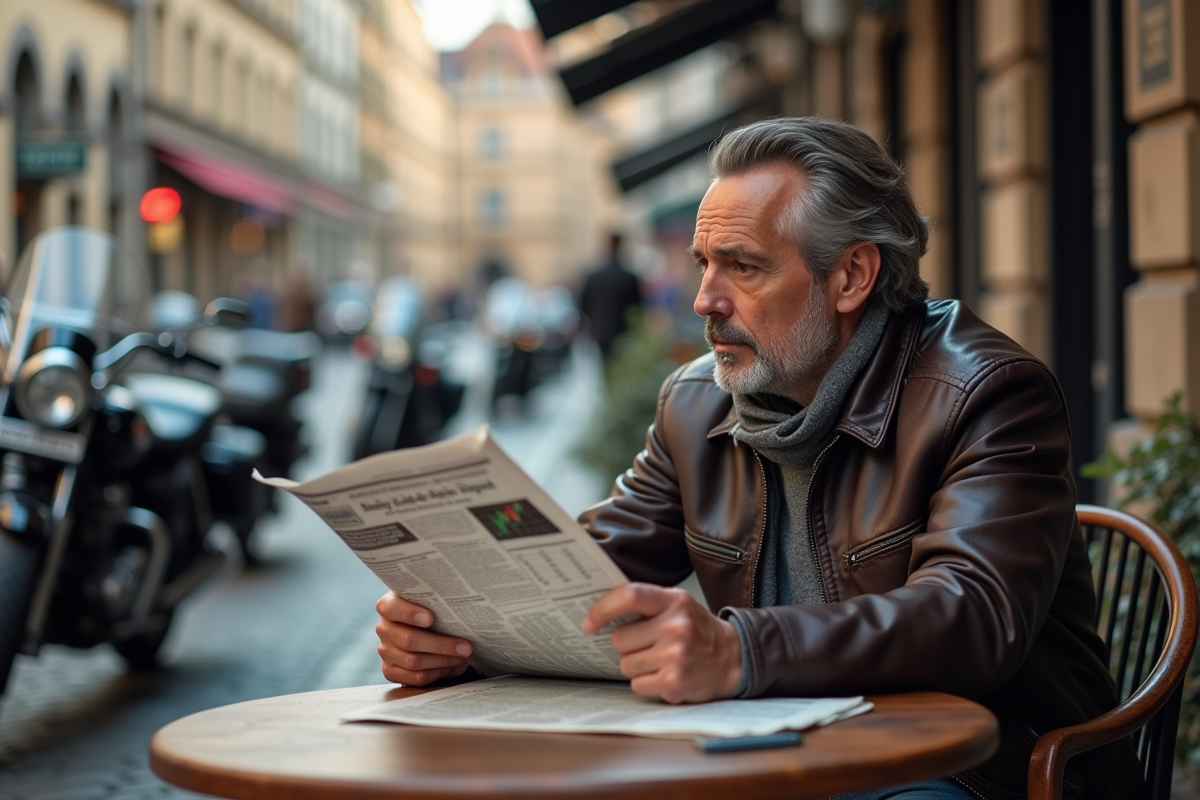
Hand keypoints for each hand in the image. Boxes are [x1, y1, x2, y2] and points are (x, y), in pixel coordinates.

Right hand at [375, 592, 472, 684]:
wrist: (428, 633)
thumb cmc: (434, 614)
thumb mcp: (434, 605)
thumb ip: (438, 605)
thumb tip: (462, 614)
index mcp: (389, 606)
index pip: (391, 608)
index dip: (409, 613)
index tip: (431, 618)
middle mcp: (384, 628)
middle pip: (408, 640)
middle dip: (440, 644)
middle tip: (465, 646)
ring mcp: (385, 651)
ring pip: (413, 661)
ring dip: (442, 660)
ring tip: (462, 656)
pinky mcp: (390, 670)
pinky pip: (415, 677)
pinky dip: (436, 672)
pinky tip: (450, 666)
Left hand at [581, 583, 741, 703]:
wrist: (734, 658)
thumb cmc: (698, 631)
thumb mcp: (678, 606)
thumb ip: (646, 604)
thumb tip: (599, 612)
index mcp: (674, 601)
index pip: (630, 595)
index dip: (603, 609)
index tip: (589, 623)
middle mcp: (676, 626)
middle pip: (619, 638)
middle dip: (627, 645)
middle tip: (648, 644)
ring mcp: (676, 655)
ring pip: (625, 664)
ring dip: (636, 666)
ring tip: (659, 660)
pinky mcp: (674, 682)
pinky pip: (637, 684)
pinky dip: (646, 683)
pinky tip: (665, 675)